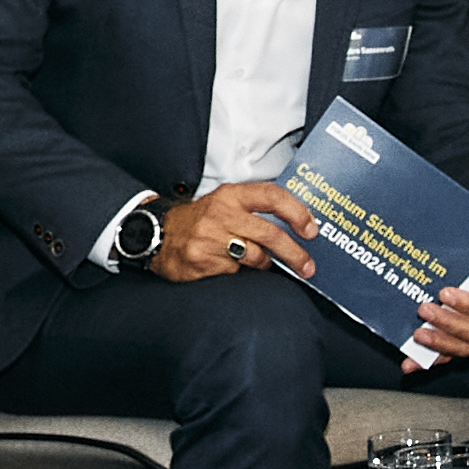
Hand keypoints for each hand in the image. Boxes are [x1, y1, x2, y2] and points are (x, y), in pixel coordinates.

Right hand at [148, 180, 316, 280]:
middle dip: (295, 254)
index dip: (297, 213)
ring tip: (262, 264)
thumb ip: (255, 209)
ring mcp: (210, 239)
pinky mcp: (202, 262)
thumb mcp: (225, 203)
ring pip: (256, 257)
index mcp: (231, 195)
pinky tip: (227, 265)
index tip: (311, 229)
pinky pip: (235, 272)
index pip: (272, 197)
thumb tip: (297, 224)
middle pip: (270, 235)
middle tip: (308, 266)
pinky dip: (238, 272)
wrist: (157, 234)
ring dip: (265, 265)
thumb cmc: (198, 220)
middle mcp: (221, 214)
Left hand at [403, 195, 468, 371]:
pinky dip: (429, 363)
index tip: (446, 292)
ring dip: (439, 344)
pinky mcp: (464, 340)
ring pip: (463, 347)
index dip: (468, 304)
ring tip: (417, 334)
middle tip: (424, 309)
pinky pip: (449, 357)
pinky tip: (410, 364)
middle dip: (448, 323)